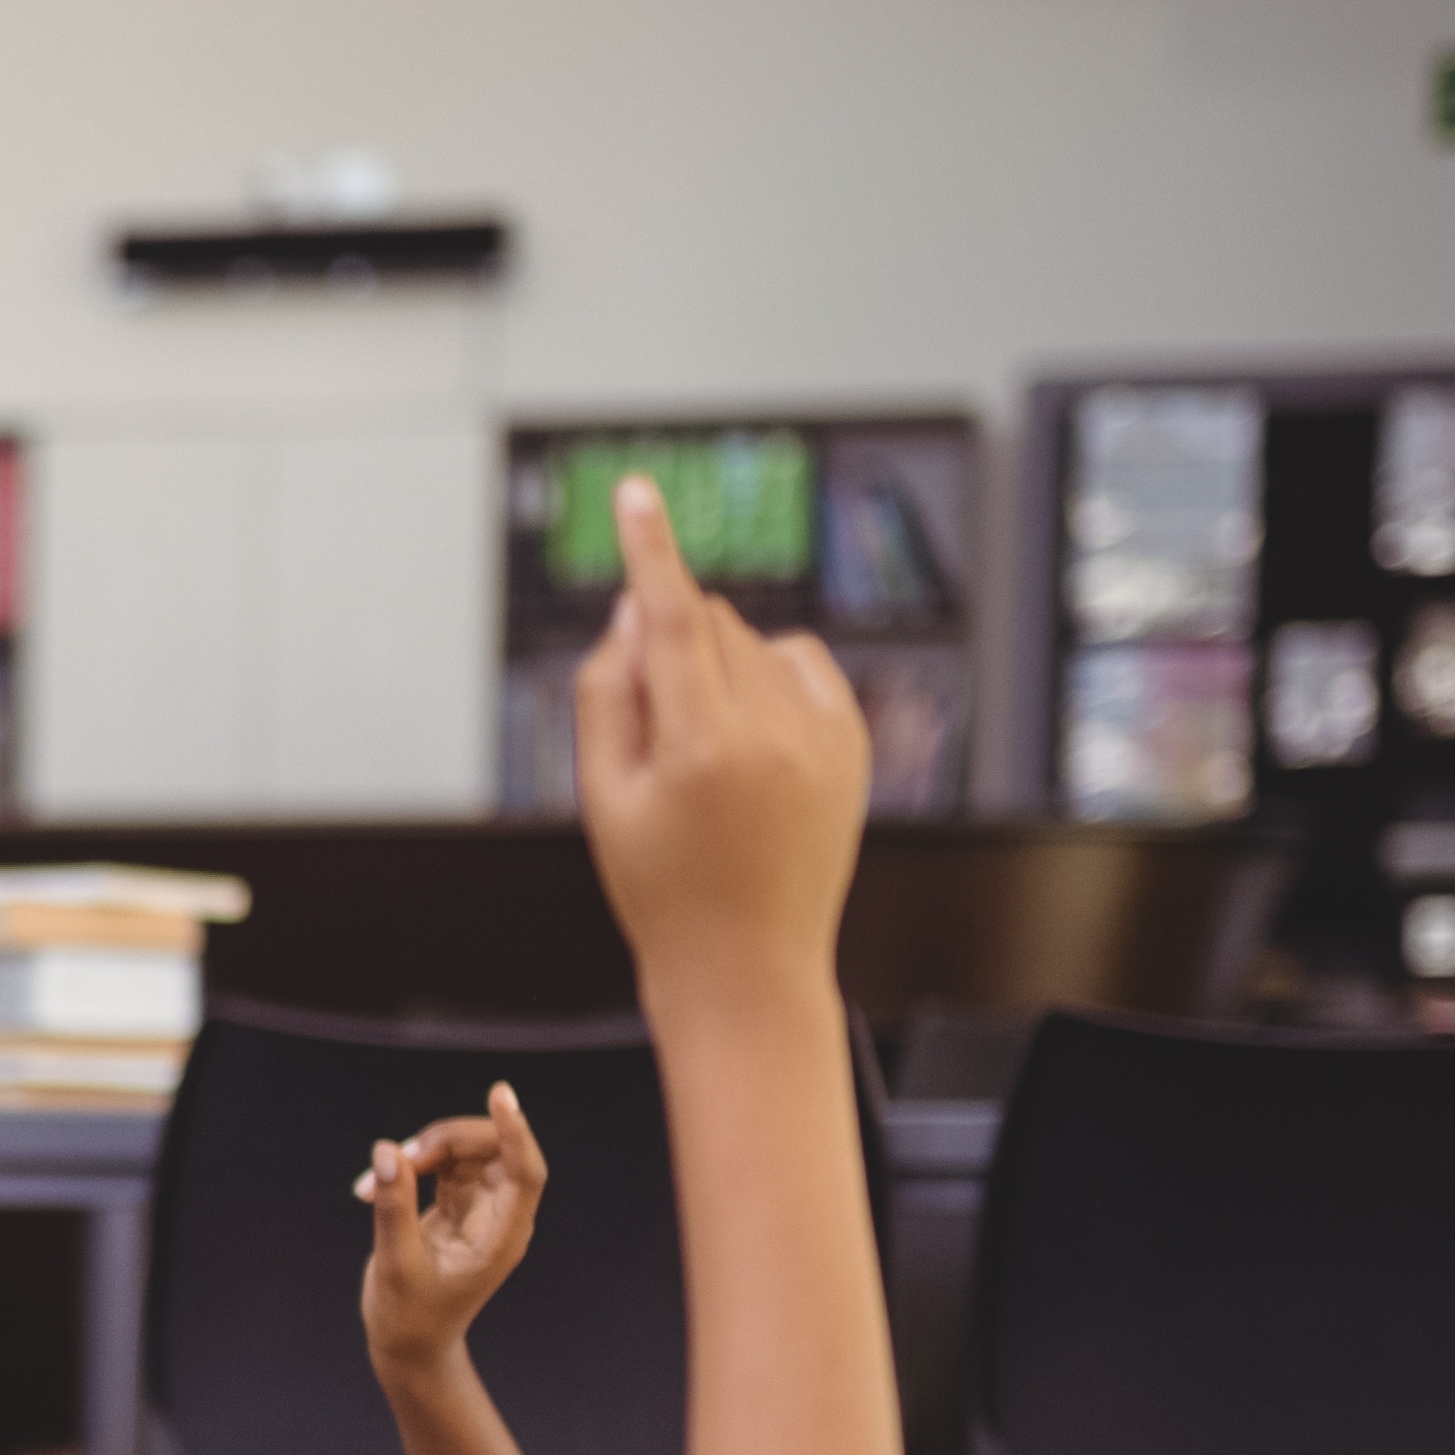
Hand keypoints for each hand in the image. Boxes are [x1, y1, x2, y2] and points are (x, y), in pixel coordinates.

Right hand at [357, 1085, 550, 1380]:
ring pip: (465, 1151)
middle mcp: (500, 1217)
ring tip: (371, 1186)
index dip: (515, 1132)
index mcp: (502, 1237)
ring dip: (422, 1152)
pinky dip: (411, 1165)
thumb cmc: (408, 1318)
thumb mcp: (396, 1264)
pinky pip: (443, 1164)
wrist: (408, 1345)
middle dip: (444, 1142)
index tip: (500, 1095)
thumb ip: (393, 1207)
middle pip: (490, 1151)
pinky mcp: (457, 1204)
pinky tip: (373, 1188)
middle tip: (395, 1164)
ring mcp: (480, 1208)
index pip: (524, 1172)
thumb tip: (388, 1150)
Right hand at [572, 475, 868, 988]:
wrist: (747, 962)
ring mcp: (822, 735)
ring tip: (706, 758)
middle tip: (655, 734)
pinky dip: (768, 677)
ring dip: (717, 668)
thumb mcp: (602, 796)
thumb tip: (634, 608)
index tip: (636, 492)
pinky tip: (750, 737)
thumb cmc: (661, 887)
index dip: (649, 549)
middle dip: (670, 647)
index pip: (669, 617)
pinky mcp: (852, 741)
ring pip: (751, 641)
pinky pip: (800, 663)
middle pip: (706, 623)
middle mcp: (771, 730)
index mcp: (701, 745)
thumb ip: (609, 691)